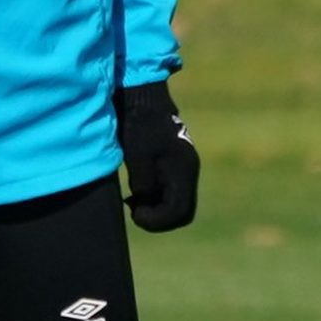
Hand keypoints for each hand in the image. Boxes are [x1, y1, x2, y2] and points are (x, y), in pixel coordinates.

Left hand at [115, 81, 199, 232]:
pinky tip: (136, 190)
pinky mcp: (174, 164)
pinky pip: (170, 191)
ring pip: (176, 203)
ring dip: (155, 208)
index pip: (180, 212)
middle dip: (158, 218)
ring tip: (132, 199)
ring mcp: (183, 168)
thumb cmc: (138, 125)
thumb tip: (146, 200)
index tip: (134, 211)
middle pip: (182, 212)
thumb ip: (145, 184)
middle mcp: (188, 171)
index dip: (157, 221)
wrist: (142, 99)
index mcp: (183, 170)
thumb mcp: (137, 157)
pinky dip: (155, 197)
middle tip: (134, 209)